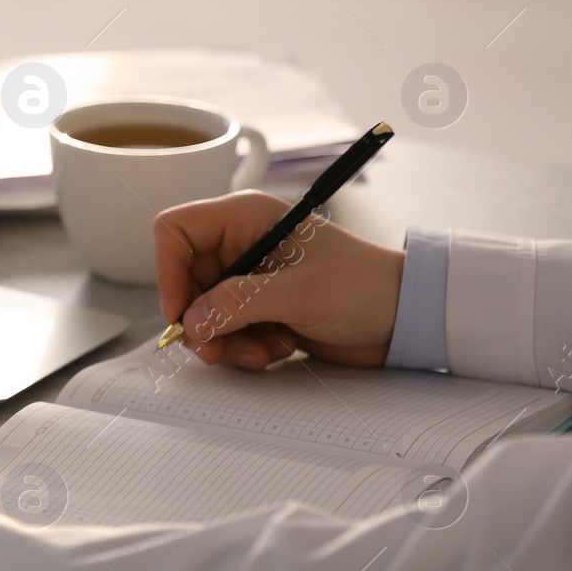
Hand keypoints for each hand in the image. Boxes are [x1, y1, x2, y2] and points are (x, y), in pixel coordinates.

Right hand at [154, 190, 404, 368]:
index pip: (175, 232)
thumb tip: (191, 321)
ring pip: (201, 312)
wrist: (404, 317)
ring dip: (224, 341)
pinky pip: (224, 330)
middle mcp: (240, 244)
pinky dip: (241, 348)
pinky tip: (275, 349)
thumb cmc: (364, 287)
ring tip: (261, 352)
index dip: (168, 272)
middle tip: (217, 350)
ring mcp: (247, 278)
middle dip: (199, 321)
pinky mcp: (257, 308)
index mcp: (245, 218)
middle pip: (184, 281)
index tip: (180, 313)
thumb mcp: (299, 293)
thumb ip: (239, 304)